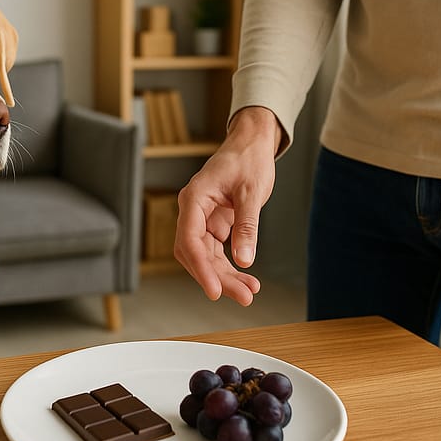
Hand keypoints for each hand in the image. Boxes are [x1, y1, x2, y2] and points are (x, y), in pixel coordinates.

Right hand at [174, 107, 281, 305]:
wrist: (251, 143)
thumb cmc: (248, 159)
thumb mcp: (251, 192)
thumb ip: (246, 226)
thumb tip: (244, 259)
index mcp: (194, 198)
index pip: (189, 240)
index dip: (201, 268)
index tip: (214, 291)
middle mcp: (192, 211)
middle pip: (196, 254)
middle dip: (217, 278)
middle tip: (243, 296)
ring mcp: (201, 218)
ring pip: (206, 257)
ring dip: (225, 276)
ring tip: (249, 291)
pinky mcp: (213, 224)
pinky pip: (216, 251)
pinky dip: (230, 266)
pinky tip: (247, 278)